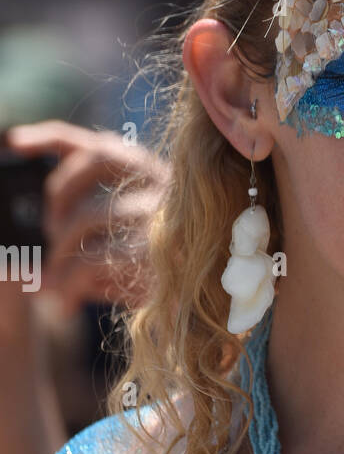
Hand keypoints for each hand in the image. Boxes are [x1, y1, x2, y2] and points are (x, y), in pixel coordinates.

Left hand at [2, 121, 169, 313]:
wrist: (213, 316)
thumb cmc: (166, 281)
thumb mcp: (132, 250)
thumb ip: (92, 236)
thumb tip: (41, 242)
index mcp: (157, 179)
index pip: (100, 145)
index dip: (52, 137)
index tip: (14, 142)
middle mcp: (164, 186)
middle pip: (92, 165)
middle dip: (57, 197)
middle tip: (48, 236)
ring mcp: (162, 216)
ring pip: (85, 218)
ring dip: (58, 255)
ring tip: (54, 284)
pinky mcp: (155, 253)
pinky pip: (91, 262)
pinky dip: (68, 286)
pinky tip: (66, 305)